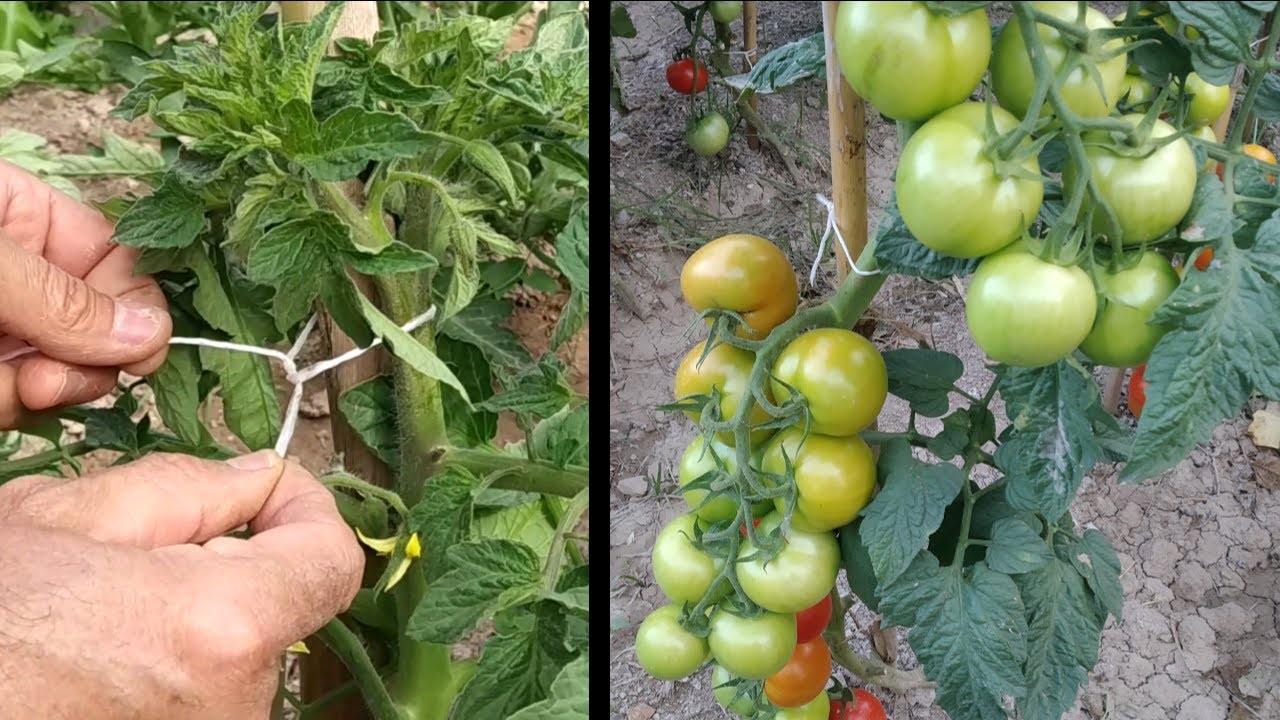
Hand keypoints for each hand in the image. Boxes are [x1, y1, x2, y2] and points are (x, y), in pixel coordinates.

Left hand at [0, 161, 170, 428]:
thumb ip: (59, 298)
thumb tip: (150, 335)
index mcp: (27, 218)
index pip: (120, 261)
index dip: (136, 309)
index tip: (137, 355)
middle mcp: (22, 275)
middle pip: (98, 333)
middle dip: (77, 366)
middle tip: (37, 381)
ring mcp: (0, 328)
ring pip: (56, 378)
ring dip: (24, 393)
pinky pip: (13, 402)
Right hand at [0, 451, 363, 718]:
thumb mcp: (57, 522)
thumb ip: (184, 492)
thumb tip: (259, 481)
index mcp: (215, 630)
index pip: (332, 562)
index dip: (307, 510)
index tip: (273, 489)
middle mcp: (231, 709)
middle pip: (277, 610)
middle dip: (226, 565)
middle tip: (133, 555)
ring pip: (236, 659)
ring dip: (191, 621)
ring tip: (91, 618)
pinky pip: (203, 702)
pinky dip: (170, 670)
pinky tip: (94, 661)